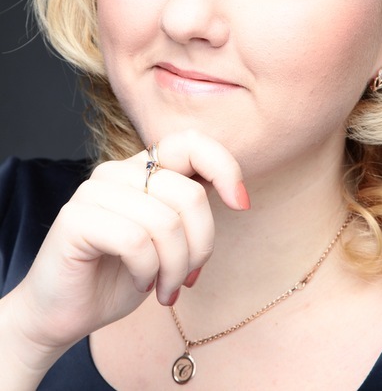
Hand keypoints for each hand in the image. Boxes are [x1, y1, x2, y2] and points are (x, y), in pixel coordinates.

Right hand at [8, 130, 248, 359]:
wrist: (67, 312)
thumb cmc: (122, 274)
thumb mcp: (169, 239)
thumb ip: (190, 209)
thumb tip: (236, 193)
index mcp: (143, 170)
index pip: (191, 142)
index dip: (224, 167)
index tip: (241, 204)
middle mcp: (118, 171)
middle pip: (189, 194)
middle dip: (201, 246)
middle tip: (188, 278)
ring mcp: (94, 191)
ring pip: (165, 222)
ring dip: (175, 267)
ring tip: (165, 287)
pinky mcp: (76, 218)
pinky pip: (136, 241)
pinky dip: (148, 272)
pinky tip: (140, 283)